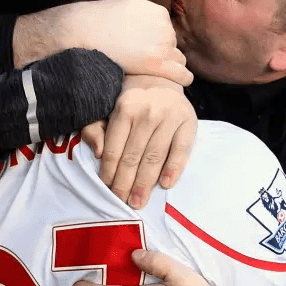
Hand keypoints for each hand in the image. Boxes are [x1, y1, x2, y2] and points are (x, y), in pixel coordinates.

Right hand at [13, 0, 192, 85]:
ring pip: (177, 60)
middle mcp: (163, 25)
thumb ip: (140, 21)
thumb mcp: (125, 11)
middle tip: (149, 67)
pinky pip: (181, 74)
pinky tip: (179, 84)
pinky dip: (182, 79)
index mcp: (157, 12)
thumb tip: (145, 33)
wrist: (81, 32)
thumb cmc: (95, 24)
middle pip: (173, 46)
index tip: (148, 53)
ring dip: (169, 67)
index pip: (168, 31)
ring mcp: (161, 43)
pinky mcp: (157, 62)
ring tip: (157, 77)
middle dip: (164, 55)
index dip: (157, 43)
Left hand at [82, 75, 196, 208]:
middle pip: (133, 156)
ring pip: (155, 157)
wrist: (164, 81)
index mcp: (125, 107)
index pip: (115, 148)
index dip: (110, 173)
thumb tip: (99, 153)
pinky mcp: (189, 122)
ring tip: (138, 202)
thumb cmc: (134, 102)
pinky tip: (165, 184)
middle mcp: (147, 111)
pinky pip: (180, 150)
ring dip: (145, 183)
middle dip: (126, 184)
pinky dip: (173, 169)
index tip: (107, 190)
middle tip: (122, 203)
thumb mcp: (109, 108)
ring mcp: (170, 116)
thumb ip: (96, 128)